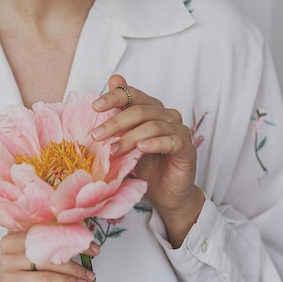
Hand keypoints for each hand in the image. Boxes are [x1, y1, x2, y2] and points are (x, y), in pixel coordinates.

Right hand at [0, 231, 98, 281]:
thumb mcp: (40, 260)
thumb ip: (52, 245)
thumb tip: (82, 233)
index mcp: (15, 233)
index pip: (46, 226)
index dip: (69, 230)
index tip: (88, 238)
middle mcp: (9, 245)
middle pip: (49, 242)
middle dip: (75, 247)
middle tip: (93, 251)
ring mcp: (9, 263)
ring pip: (50, 262)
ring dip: (75, 268)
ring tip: (89, 274)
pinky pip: (47, 279)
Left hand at [90, 75, 204, 247]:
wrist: (166, 193)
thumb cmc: (146, 166)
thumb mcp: (125, 142)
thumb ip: (117, 120)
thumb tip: (106, 87)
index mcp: (151, 109)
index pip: (132, 95)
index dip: (113, 97)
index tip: (94, 107)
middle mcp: (167, 115)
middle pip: (140, 110)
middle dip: (115, 122)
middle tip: (97, 135)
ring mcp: (179, 131)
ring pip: (153, 126)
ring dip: (130, 137)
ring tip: (113, 150)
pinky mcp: (187, 149)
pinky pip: (171, 141)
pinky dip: (154, 143)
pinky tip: (141, 148)